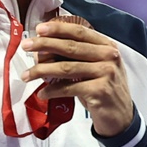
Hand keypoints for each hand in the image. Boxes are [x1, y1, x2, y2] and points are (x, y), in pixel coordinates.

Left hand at [20, 19, 133, 136]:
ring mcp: (106, 73)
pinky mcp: (100, 91)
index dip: (58, 29)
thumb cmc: (104, 89)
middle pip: (70, 47)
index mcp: (107, 46)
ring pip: (66, 68)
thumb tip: (46, 48)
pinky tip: (42, 93)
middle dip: (44, 45)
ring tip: (26, 75)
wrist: (121, 117)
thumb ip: (80, 55)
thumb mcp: (98, 67)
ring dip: (42, 70)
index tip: (39, 29)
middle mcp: (109, 56)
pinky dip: (52, 91)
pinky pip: (68, 88)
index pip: (80, 32)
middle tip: (25, 46)